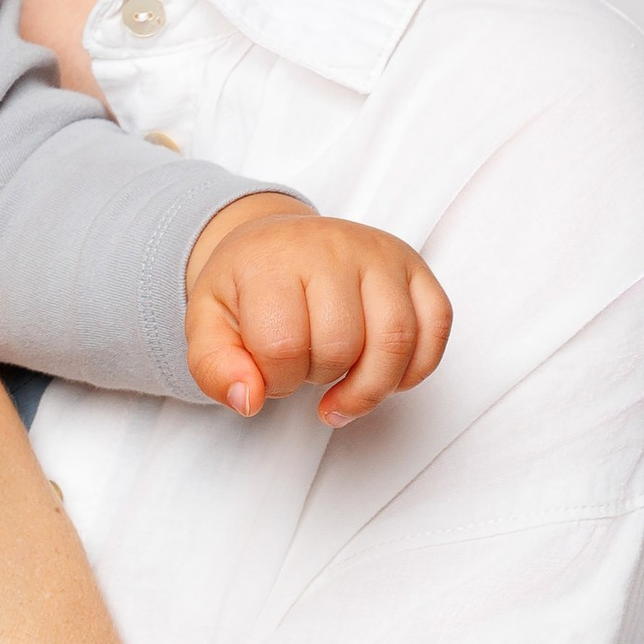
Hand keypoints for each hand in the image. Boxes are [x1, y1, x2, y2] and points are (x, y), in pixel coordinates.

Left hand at [183, 197, 450, 424]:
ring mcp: (380, 253)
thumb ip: (215, 369)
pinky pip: (436, 325)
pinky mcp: (414, 266)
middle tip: (301, 371)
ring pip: (395, 340)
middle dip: (317, 378)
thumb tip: (250, 401)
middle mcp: (332, 247)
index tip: (267, 373)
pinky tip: (384, 377)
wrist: (272, 243)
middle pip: (341, 345)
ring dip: (369, 386)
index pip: (283, 344)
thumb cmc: (245, 289)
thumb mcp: (207, 325)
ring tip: (342, 394)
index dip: (274, 380)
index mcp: (273, 260)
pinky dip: (415, 368)